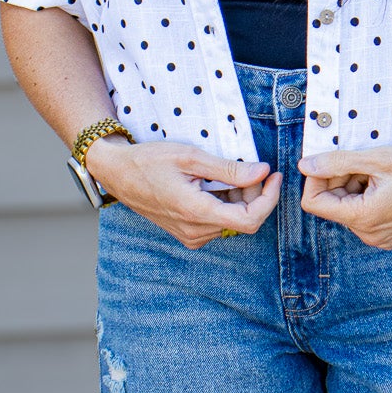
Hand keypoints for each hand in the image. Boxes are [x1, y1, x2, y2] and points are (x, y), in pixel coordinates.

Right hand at [87, 137, 280, 248]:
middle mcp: (195, 231)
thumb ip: (229, 169)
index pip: (250, 219)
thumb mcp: (191, 157)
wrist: (118, 173)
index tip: (273, 176)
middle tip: (247, 167)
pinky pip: (217, 222)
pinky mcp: (187, 234)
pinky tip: (213, 184)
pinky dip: (225, 203)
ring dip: (238, 198)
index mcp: (197, 212)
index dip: (269, 198)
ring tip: (224, 173)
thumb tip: (262, 172)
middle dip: (253, 193)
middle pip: (243, 219)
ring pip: (231, 221)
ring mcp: (190, 236)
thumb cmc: (150, 161)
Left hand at [298, 141, 391, 249]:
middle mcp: (370, 235)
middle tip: (363, 161)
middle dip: (339, 180)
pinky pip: (366, 215)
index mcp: (363, 219)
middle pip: (332, 205)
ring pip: (349, 208)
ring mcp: (382, 238)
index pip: (314, 203)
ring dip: (355, 186)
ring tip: (380, 170)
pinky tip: (388, 181)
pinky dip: (368, 195)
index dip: (316, 178)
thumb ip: (336, 162)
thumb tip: (305, 166)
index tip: (331, 160)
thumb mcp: (376, 158)